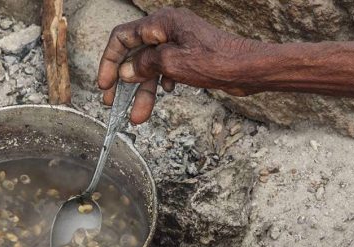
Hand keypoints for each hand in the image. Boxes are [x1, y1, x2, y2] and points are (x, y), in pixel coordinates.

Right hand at [97, 7, 259, 123]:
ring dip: (143, 91)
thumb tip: (127, 71)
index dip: (109, 61)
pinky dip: (160, 84)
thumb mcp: (172, 64)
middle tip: (112, 103)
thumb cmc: (217, 61)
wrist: (249, 68)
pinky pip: (165, 69)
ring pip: (150, 67)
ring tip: (138, 117)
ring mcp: (179, 43)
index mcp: (161, 23)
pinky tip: (166, 94)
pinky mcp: (189, 56)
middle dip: (123, 81)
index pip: (122, 37)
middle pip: (134, 54)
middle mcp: (168, 29)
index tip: (104, 85)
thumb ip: (144, 65)